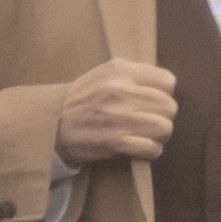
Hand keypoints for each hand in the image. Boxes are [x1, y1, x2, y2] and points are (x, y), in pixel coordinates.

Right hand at [51, 56, 184, 167]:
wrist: (50, 125)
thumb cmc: (80, 101)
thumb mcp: (103, 74)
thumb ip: (132, 74)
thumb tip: (164, 85)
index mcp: (120, 70)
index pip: (168, 81)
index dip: (164, 95)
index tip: (153, 103)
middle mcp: (121, 90)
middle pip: (170, 106)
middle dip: (163, 118)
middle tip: (151, 123)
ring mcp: (118, 116)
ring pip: (165, 128)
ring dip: (159, 136)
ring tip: (146, 136)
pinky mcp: (115, 140)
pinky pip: (152, 148)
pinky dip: (150, 151)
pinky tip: (139, 148)